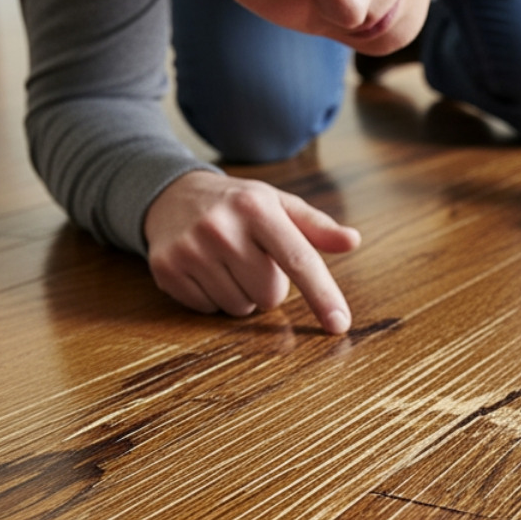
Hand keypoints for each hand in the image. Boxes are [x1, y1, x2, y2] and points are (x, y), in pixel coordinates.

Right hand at [143, 170, 359, 333]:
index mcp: (256, 208)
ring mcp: (190, 250)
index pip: (298, 260)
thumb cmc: (238, 205)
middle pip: (270, 295)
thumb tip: (352, 241)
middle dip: (269, 285)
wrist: (172, 195)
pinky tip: (206, 270)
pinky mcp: (168, 270)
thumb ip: (316, 227)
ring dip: (241, 294)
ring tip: (228, 263)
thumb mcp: (277, 205)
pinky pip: (210, 310)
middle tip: (252, 259)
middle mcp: (221, 227)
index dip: (322, 295)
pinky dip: (214, 297)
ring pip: (240, 308)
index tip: (339, 324)